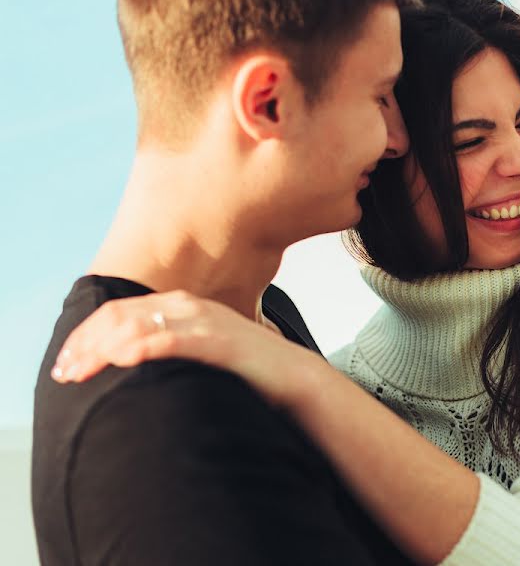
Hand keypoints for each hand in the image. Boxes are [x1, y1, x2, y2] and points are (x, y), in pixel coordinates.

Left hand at [52, 290, 318, 405]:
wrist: (292, 377)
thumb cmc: (246, 371)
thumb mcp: (201, 351)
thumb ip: (171, 347)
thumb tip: (132, 363)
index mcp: (182, 305)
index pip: (118, 312)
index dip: (86, 336)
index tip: (66, 364)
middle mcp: (188, 306)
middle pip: (119, 316)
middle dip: (85, 344)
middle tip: (64, 372)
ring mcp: (203, 321)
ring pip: (137, 325)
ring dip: (102, 349)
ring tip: (81, 372)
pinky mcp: (217, 340)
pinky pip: (170, 339)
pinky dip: (141, 347)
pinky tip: (121, 360)